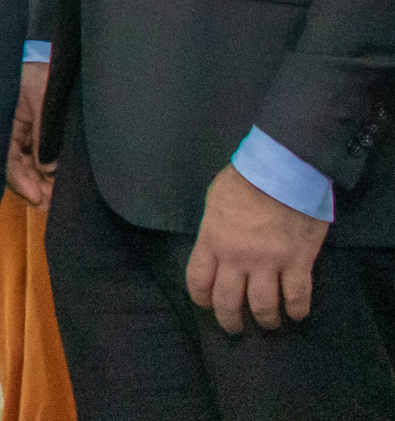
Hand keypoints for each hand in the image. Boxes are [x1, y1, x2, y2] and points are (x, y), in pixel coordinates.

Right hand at [7, 60, 53, 208]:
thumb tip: (47, 168)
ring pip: (26, 168)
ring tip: (55, 201)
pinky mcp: (33, 136)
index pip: (8, 160)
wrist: (53, 58)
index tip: (38, 198)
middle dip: (33, 189)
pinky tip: (55, 186)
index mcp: (5, 123)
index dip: (21, 181)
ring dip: (40, 185)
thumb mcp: (42, 100)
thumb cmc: (41, 73)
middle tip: (52, 206)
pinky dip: (44, 175)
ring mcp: (21, 135)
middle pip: (16, 169)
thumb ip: (43, 134)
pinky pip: (35, 160)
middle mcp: (10, 133)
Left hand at [187, 162, 327, 332]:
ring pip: (262, 306)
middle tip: (236, 327)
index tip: (207, 305)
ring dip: (265, 320)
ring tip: (268, 323)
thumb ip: (213, 228)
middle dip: (229, 320)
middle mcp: (236, 257)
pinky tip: (296, 313)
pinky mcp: (298, 263)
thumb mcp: (215, 200)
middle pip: (227, 302)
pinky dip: (297, 311)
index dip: (201, 299)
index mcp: (212, 240)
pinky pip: (297, 297)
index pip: (197, 281)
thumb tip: (215, 245)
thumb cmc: (246, 179)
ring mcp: (268, 262)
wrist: (283, 169)